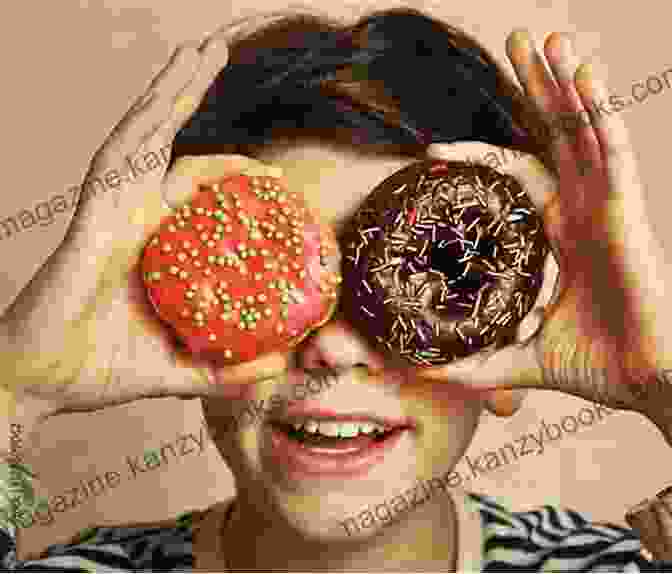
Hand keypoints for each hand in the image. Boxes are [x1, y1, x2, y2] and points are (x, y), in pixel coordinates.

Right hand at [0, 26, 287, 417]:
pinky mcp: (94, 214)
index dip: (235, 178)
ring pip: (146, 136)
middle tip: (224, 56)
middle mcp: (133, 218)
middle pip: (170, 146)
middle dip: (193, 100)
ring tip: (205, 49)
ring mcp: (112, 210)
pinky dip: (150, 117)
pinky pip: (123, 155)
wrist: (40, 383)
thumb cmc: (99, 370)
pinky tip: (174, 82)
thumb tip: (278, 370)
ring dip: (176, 90)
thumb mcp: (179, 368)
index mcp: (155, 245)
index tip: (276, 182)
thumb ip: (224, 370)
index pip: (199, 195)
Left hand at [418, 31, 671, 429]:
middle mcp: (582, 208)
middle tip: (515, 40)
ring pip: (585, 128)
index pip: (515, 177)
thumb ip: (473, 361)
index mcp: (557, 233)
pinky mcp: (629, 206)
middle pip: (555, 133)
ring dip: (565, 81)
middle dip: (536, 87)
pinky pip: (615, 146)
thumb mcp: (515, 357)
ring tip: (545, 37)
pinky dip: (599, 108)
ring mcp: (607, 203)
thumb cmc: (593, 366)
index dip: (478, 158)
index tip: (432, 152)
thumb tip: (420, 367)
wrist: (646, 382)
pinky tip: (581, 71)